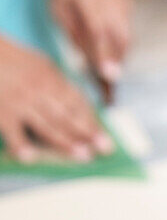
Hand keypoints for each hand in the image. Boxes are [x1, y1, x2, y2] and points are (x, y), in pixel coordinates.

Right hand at [0, 36, 111, 160]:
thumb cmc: (9, 60)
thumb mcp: (37, 64)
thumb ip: (55, 83)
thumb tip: (76, 103)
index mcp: (49, 76)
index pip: (76, 101)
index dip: (91, 120)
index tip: (103, 136)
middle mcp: (38, 89)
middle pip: (66, 114)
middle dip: (87, 132)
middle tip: (103, 149)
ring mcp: (20, 101)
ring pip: (47, 125)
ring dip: (66, 142)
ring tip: (82, 156)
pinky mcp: (3, 111)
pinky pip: (13, 132)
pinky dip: (21, 145)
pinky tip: (31, 159)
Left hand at [51, 0, 130, 83]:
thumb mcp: (58, 9)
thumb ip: (74, 34)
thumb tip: (88, 62)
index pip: (98, 30)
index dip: (104, 54)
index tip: (109, 76)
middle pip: (120, 36)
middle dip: (117, 60)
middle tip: (109, 80)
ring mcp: (121, 0)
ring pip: (126, 36)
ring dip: (119, 55)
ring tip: (109, 67)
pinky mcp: (128, 4)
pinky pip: (126, 30)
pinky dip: (119, 43)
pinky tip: (109, 43)